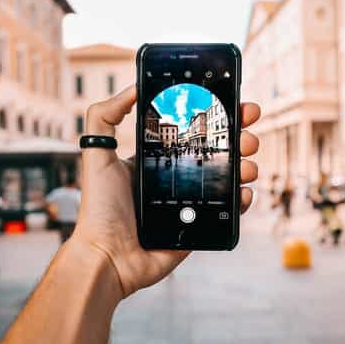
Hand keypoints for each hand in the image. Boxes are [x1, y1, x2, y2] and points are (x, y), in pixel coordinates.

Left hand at [69, 85, 260, 297]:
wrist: (108, 256)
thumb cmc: (100, 209)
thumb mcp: (97, 154)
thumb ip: (105, 116)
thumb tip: (134, 86)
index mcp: (156, 159)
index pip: (191, 131)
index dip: (214, 117)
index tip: (233, 102)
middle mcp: (175, 178)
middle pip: (217, 151)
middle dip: (238, 138)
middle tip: (248, 133)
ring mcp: (190, 204)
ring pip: (228, 178)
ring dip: (245, 165)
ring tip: (248, 163)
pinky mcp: (199, 228)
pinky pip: (228, 211)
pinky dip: (242, 199)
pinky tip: (244, 190)